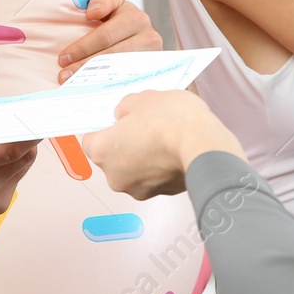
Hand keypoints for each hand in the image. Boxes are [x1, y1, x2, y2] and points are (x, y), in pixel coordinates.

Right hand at [0, 60, 38, 222]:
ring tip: (14, 129)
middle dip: (28, 133)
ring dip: (21, 148)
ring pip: (23, 167)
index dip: (30, 130)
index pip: (12, 148)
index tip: (39, 113)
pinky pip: (16, 180)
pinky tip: (0, 153)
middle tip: (29, 114)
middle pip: (23, 156)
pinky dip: (13, 164)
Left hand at [57, 0, 162, 83]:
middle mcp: (148, 36)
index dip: (83, 47)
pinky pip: (126, 80)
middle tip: (64, 74)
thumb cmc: (120, 20)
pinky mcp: (151, 72)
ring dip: (94, 78)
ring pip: (118, 70)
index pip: (105, 35)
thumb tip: (92, 13)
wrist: (141, 35)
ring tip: (74, 82)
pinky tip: (93, 87)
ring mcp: (152, 57)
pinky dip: (107, 84)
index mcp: (135, 17)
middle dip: (84, 65)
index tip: (64, 58)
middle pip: (111, 55)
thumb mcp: (112, 5)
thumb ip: (101, 2)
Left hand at [83, 90, 243, 198]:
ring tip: (163, 138)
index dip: (104, 129)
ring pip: (134, 170)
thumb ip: (126, 107)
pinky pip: (154, 178)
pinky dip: (160, 168)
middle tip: (143, 127)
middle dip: (125, 144)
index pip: (90, 141)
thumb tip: (124, 114)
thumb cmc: (170, 120)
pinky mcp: (162, 194)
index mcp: (102, 151)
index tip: (117, 122)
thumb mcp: (143, 98)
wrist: (203, 145)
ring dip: (143, 158)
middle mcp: (114, 176)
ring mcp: (138, 189)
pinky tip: (174, 151)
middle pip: (112, 157)